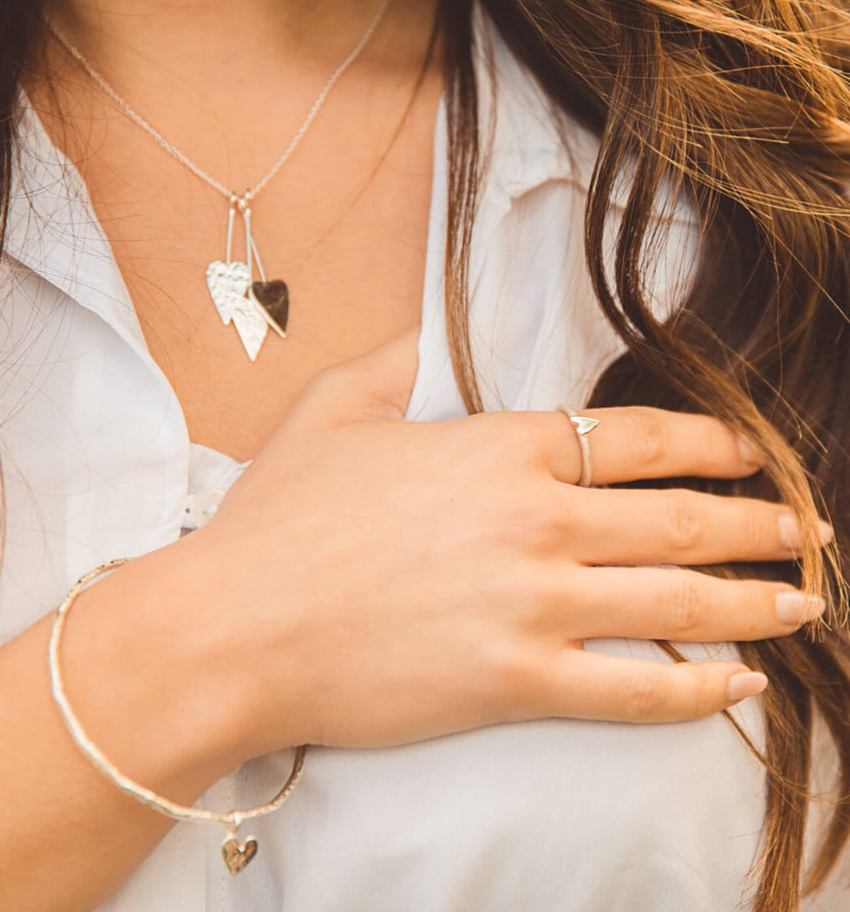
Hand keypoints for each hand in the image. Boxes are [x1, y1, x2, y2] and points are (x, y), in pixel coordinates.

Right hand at [192, 330, 827, 758]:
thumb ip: (384, 363)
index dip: (711, 444)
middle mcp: (535, 521)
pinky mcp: (515, 681)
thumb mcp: (327, 413)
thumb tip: (410, 339)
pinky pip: (634, 690)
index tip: (750, 456)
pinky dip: (698, 690)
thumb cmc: (278, 519)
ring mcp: (533, 605)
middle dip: (756, 524)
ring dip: (754, 603)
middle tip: (803, 529)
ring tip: (802, 601)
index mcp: (499, 450)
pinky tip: (740, 687)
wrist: (237, 625)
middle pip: (679, 520)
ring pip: (678, 603)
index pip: (637, 438)